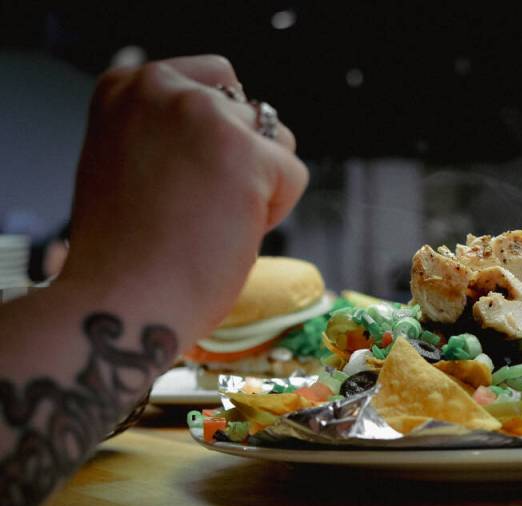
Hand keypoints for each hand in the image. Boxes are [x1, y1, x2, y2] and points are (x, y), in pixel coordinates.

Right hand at [58, 55, 308, 345]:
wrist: (120, 302)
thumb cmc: (126, 254)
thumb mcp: (128, 161)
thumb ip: (168, 131)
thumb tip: (229, 127)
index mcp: (127, 86)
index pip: (216, 80)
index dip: (218, 137)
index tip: (186, 180)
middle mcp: (161, 87)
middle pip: (251, 113)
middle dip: (242, 164)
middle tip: (196, 211)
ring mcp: (203, 115)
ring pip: (279, 142)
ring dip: (261, 186)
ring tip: (210, 223)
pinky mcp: (244, 153)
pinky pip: (294, 176)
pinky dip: (275, 213)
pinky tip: (230, 234)